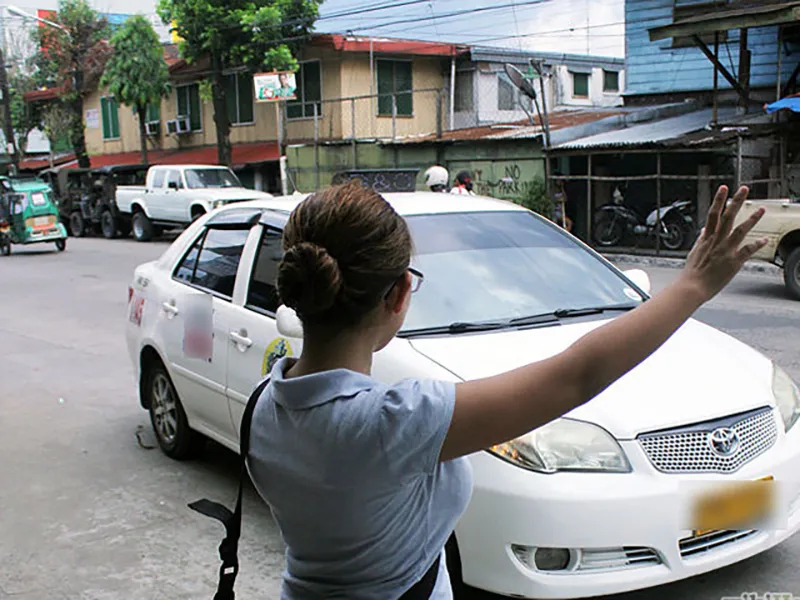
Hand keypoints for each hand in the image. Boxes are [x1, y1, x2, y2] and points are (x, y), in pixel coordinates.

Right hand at [680, 185, 766, 301]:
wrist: (692, 287)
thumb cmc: (692, 272)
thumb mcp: (694, 252)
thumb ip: (701, 239)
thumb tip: (704, 230)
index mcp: (707, 238)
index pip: (713, 214)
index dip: (719, 200)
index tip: (724, 188)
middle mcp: (717, 241)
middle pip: (727, 217)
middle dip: (736, 201)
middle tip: (744, 189)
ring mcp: (725, 250)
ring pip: (740, 230)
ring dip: (752, 219)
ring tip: (761, 209)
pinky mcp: (733, 262)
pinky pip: (747, 251)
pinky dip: (756, 244)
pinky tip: (764, 239)